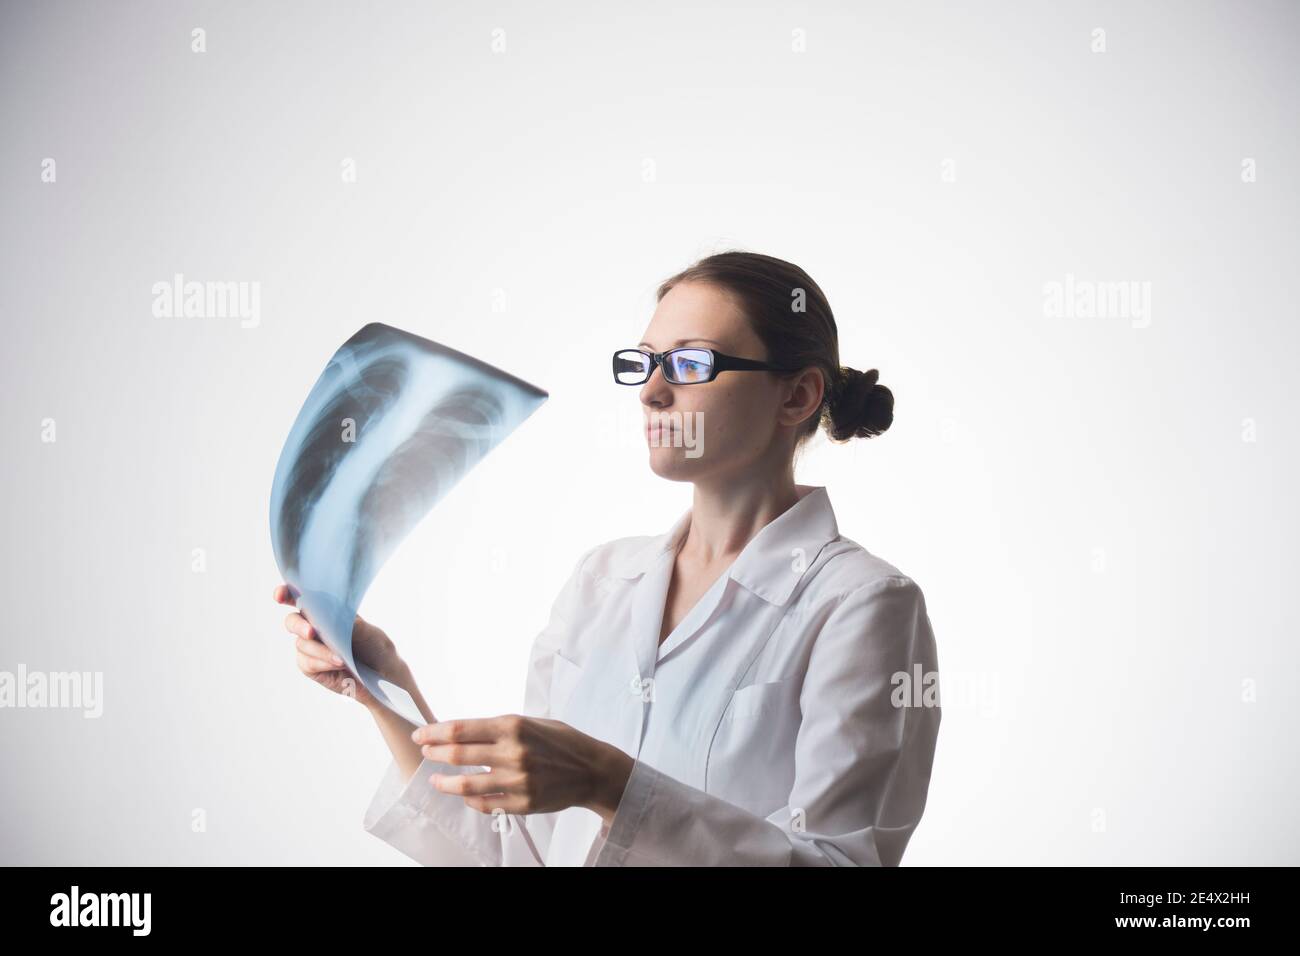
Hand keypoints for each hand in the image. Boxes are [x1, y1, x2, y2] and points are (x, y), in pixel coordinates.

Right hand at [274, 584, 404, 708]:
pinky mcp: (310, 666)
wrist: (383, 674)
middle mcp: (313, 626)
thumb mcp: (366, 631)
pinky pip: (306, 662)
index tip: (280, 595)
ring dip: (320, 650)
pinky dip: (322, 662)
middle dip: (298, 625)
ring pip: (301, 644)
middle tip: (311, 632)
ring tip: (342, 658)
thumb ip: (346, 623)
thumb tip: (329, 619)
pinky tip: (338, 664)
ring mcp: (310, 647)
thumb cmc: (375, 646)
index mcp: (325, 609)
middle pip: (292, 621)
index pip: (300, 597)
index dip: (286, 593)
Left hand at [411, 716, 634, 823]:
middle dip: (434, 753)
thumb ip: (499, 728)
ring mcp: (518, 781)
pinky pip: (485, 804)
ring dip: (444, 783)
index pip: (461, 729)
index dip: (434, 732)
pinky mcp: (523, 804)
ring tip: (436, 780)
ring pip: (466, 785)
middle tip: (425, 753)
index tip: (421, 735)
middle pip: (458, 755)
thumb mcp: (531, 722)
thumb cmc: (561, 741)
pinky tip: (464, 796)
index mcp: (513, 725)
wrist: (592, 770)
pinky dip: (470, 800)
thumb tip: (461, 734)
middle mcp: (513, 752)